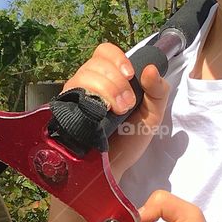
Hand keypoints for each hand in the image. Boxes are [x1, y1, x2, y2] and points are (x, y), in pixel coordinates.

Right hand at [63, 43, 169, 175]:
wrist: (113, 169)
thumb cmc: (129, 141)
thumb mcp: (153, 114)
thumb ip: (158, 90)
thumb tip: (149, 69)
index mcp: (108, 79)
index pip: (104, 52)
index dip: (116, 58)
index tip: (130, 75)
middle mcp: (87, 84)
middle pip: (94, 63)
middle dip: (116, 81)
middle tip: (127, 104)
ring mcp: (74, 97)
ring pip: (83, 75)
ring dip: (106, 89)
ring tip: (118, 111)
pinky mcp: (63, 111)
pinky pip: (70, 93)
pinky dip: (88, 98)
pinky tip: (100, 113)